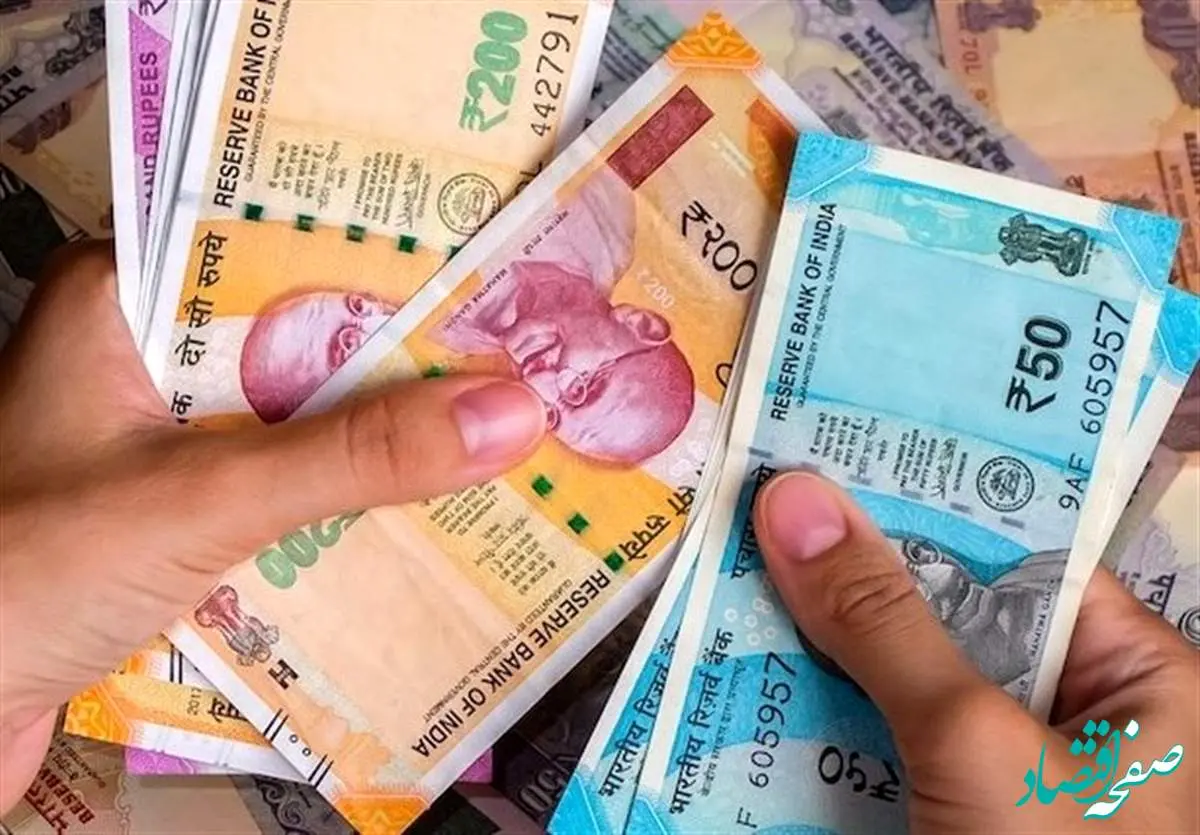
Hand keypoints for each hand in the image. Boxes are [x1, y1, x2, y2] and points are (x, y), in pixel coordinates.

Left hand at [0, 243, 546, 810]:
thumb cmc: (20, 575)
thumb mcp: (202, 498)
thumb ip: (353, 457)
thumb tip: (509, 413)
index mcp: (125, 301)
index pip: (280, 246)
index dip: (389, 258)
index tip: (492, 270)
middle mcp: (144, 361)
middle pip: (300, 343)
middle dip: (403, 364)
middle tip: (523, 359)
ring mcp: (157, 446)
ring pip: (296, 424)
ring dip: (378, 443)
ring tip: (500, 434)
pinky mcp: (171, 521)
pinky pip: (280, 495)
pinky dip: (342, 507)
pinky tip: (422, 516)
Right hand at [754, 471, 1198, 833]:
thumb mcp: (977, 746)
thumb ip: (886, 622)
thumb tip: (797, 498)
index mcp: (1136, 679)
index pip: (1019, 552)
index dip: (923, 493)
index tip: (829, 437)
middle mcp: (1069, 717)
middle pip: (944, 614)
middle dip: (847, 572)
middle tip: (752, 501)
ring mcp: (996, 778)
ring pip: (892, 683)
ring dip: (811, 648)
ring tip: (723, 574)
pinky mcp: (937, 823)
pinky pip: (868, 750)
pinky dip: (808, 725)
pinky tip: (739, 682)